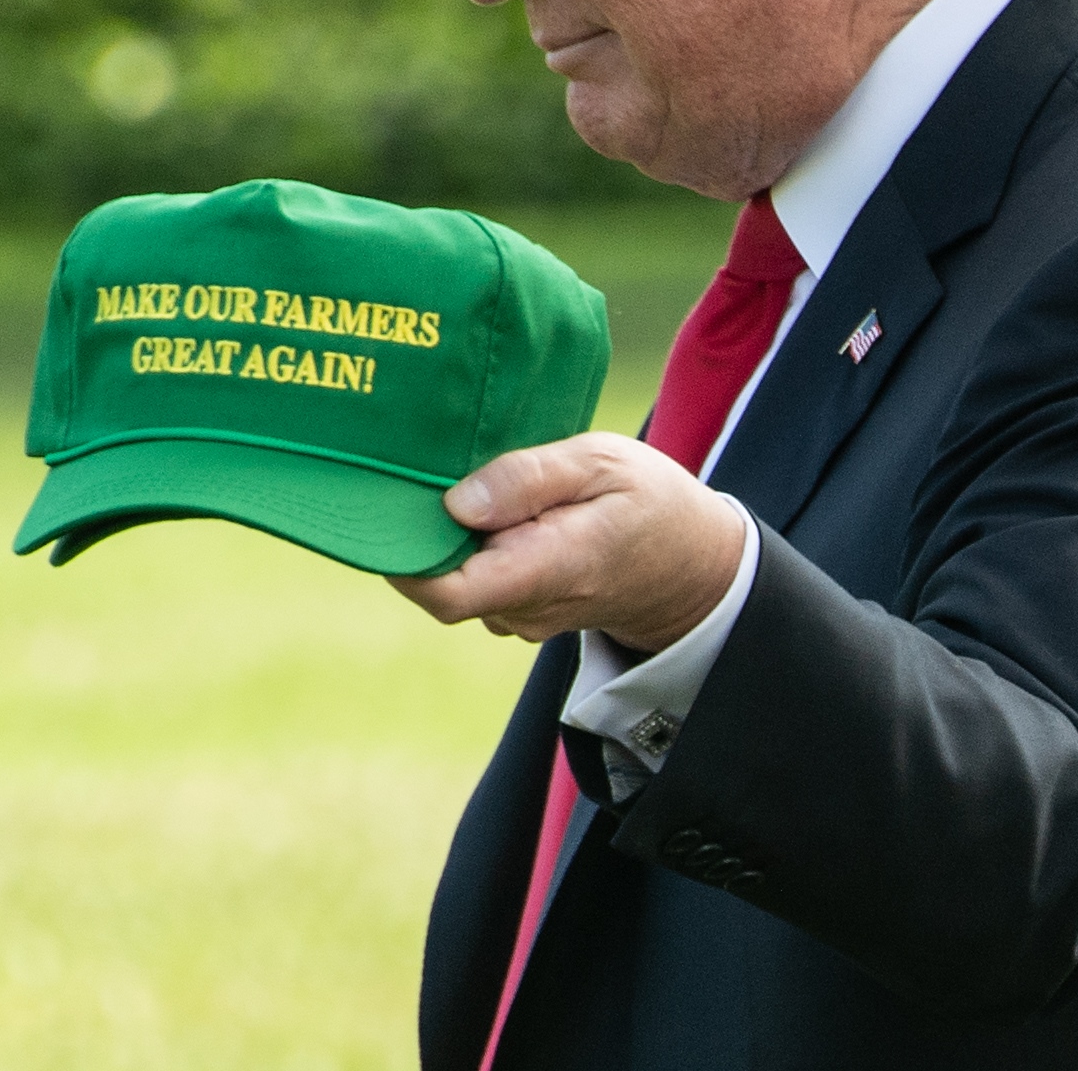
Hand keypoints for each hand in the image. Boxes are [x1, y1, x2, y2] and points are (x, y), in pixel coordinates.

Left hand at [388, 432, 746, 653]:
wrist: (693, 566)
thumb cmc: (650, 502)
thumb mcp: (603, 463)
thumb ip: (531, 479)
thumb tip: (457, 503)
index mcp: (548, 567)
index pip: (451, 593)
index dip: (403, 560)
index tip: (384, 510)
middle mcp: (526, 606)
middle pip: (440, 582)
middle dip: (419, 533)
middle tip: (413, 469)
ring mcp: (522, 615)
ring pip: (457, 579)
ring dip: (447, 536)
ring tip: (457, 477)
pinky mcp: (520, 607)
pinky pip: (476, 577)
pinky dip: (469, 544)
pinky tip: (483, 504)